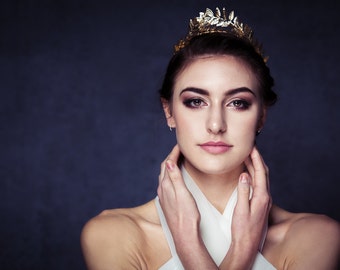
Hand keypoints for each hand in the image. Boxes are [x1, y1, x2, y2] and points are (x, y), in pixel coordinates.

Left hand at [157, 145, 200, 242]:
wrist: (184, 235)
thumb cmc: (186, 216)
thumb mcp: (183, 195)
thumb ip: (176, 178)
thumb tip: (170, 162)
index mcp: (166, 185)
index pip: (168, 163)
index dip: (174, 152)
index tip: (180, 144)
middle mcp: (162, 189)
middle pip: (165, 168)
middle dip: (171, 156)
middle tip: (180, 149)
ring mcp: (163, 196)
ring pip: (164, 175)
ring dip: (170, 165)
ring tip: (178, 159)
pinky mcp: (166, 201)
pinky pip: (166, 182)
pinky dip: (170, 175)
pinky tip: (175, 178)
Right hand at [223, 146, 271, 267]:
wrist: (247, 246)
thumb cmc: (243, 230)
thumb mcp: (241, 210)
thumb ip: (243, 192)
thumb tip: (244, 175)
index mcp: (262, 197)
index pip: (260, 172)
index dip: (256, 158)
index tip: (252, 147)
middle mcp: (265, 198)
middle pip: (263, 173)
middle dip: (257, 159)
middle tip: (251, 148)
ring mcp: (264, 201)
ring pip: (262, 178)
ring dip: (256, 166)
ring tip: (248, 157)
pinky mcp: (260, 204)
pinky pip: (258, 184)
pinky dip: (254, 175)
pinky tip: (248, 174)